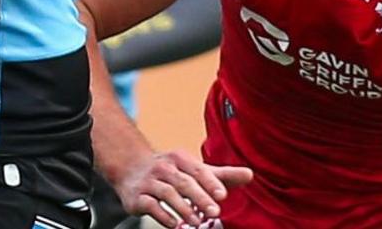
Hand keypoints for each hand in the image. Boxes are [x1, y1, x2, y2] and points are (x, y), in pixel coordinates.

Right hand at [116, 149, 252, 227]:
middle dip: (200, 197)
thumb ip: (221, 175)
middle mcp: (163, 167)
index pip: (198, 169)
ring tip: (196, 222)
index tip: (222, 195)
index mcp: (179, 158)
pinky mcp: (137, 196)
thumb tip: (249, 174)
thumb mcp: (194, 170)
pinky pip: (150, 205)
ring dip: (183, 208)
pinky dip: (163, 215)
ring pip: (167, 193)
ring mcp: (149, 181)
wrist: (131, 169)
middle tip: (214, 212)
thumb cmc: (171, 172)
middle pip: (183, 182)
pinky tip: (174, 224)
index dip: (210, 182)